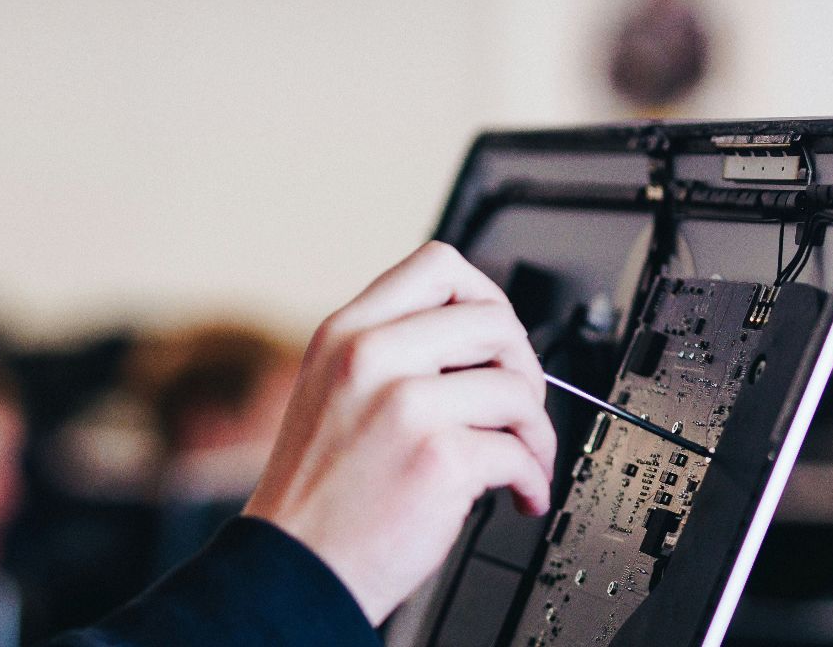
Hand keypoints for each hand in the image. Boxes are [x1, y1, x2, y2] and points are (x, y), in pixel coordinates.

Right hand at [242, 241, 554, 624]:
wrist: (295, 566)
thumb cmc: (317, 491)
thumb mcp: (331, 390)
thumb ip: (389, 353)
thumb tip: (478, 339)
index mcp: (344, 334)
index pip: (437, 266)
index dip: (485, 296)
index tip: (493, 341)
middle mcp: (370, 358)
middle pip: (493, 318)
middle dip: (524, 367)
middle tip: (516, 407)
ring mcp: (404, 406)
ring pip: (517, 386)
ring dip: (538, 432)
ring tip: (523, 460)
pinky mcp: (438, 459)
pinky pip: (520, 452)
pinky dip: (533, 481)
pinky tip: (517, 498)